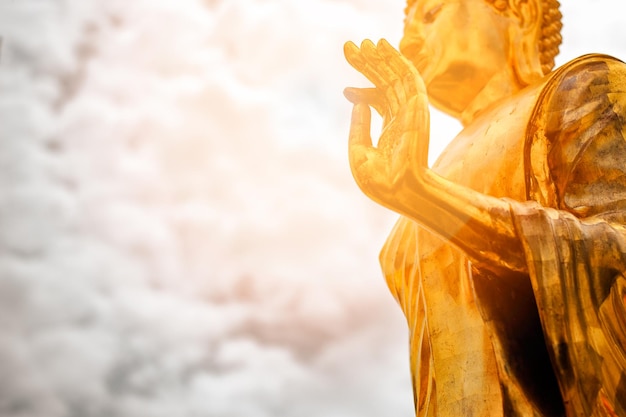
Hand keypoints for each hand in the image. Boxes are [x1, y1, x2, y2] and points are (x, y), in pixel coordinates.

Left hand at [344, 39, 429, 205]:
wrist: (399, 191)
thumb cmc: (381, 181)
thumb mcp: (359, 153)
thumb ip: (358, 126)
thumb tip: (356, 100)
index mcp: (391, 130)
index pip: (379, 102)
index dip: (364, 91)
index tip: (346, 90)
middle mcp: (403, 118)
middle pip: (386, 84)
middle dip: (369, 65)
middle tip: (350, 48)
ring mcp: (410, 111)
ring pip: (395, 77)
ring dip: (382, 58)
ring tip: (365, 42)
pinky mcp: (417, 107)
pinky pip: (407, 77)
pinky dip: (396, 61)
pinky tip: (383, 48)